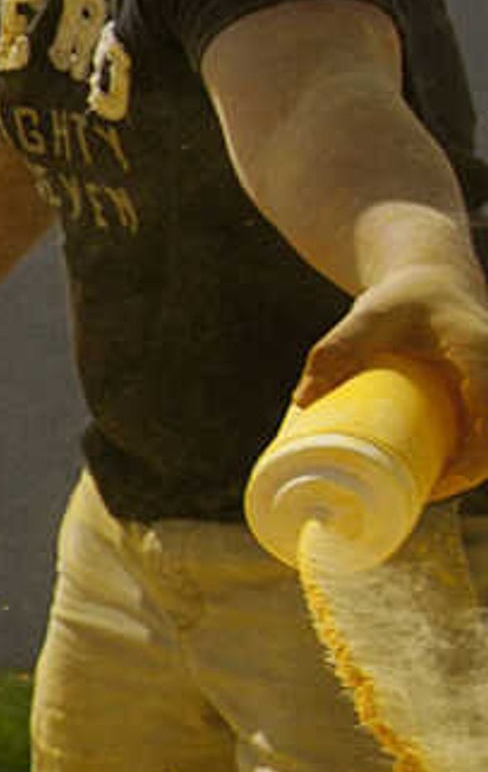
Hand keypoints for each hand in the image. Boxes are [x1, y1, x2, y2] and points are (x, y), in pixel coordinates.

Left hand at [300, 264, 487, 500]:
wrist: (432, 278)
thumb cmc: (403, 298)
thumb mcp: (367, 317)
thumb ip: (335, 350)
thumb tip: (302, 399)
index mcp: (480, 354)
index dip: (471, 457)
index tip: (437, 483)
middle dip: (470, 471)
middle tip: (426, 493)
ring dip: (473, 465)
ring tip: (430, 488)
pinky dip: (475, 453)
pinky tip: (449, 472)